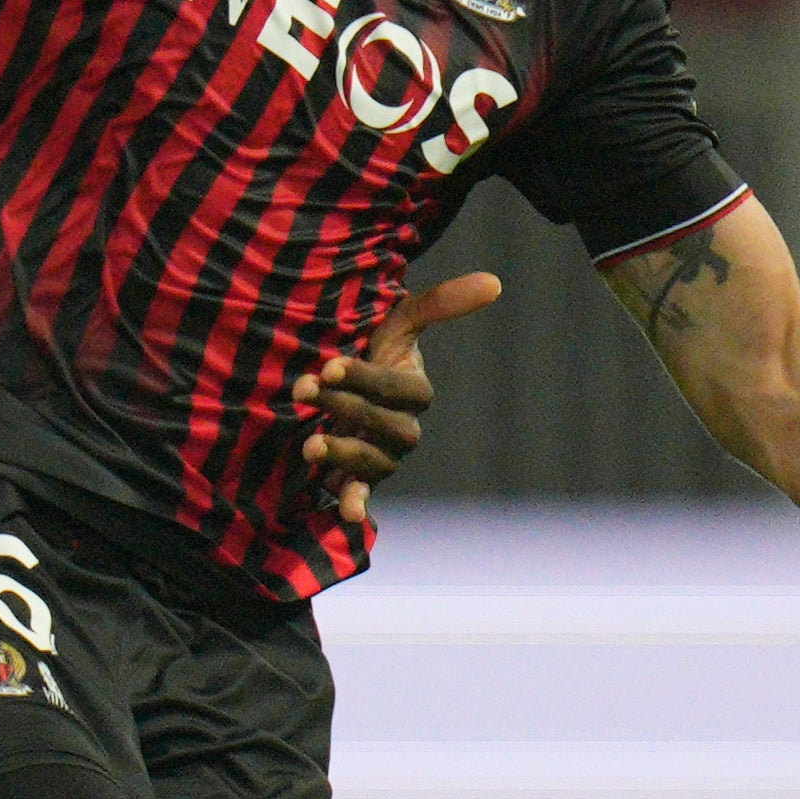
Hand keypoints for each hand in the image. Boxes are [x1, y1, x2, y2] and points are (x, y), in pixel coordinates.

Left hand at [298, 271, 505, 529]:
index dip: (364, 378)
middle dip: (343, 408)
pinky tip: (348, 516)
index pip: (397, 389)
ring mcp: (385, 457)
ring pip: (374, 462)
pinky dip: (357, 506)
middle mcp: (406, 428)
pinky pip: (364, 496)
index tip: (329, 366)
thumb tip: (495, 282)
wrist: (341, 387)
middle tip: (304, 389)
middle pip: (385, 426)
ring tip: (310, 446)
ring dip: (343, 454)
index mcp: (416, 392)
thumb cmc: (374, 351)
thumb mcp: (399, 323)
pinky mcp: (360, 480)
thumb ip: (439, 303)